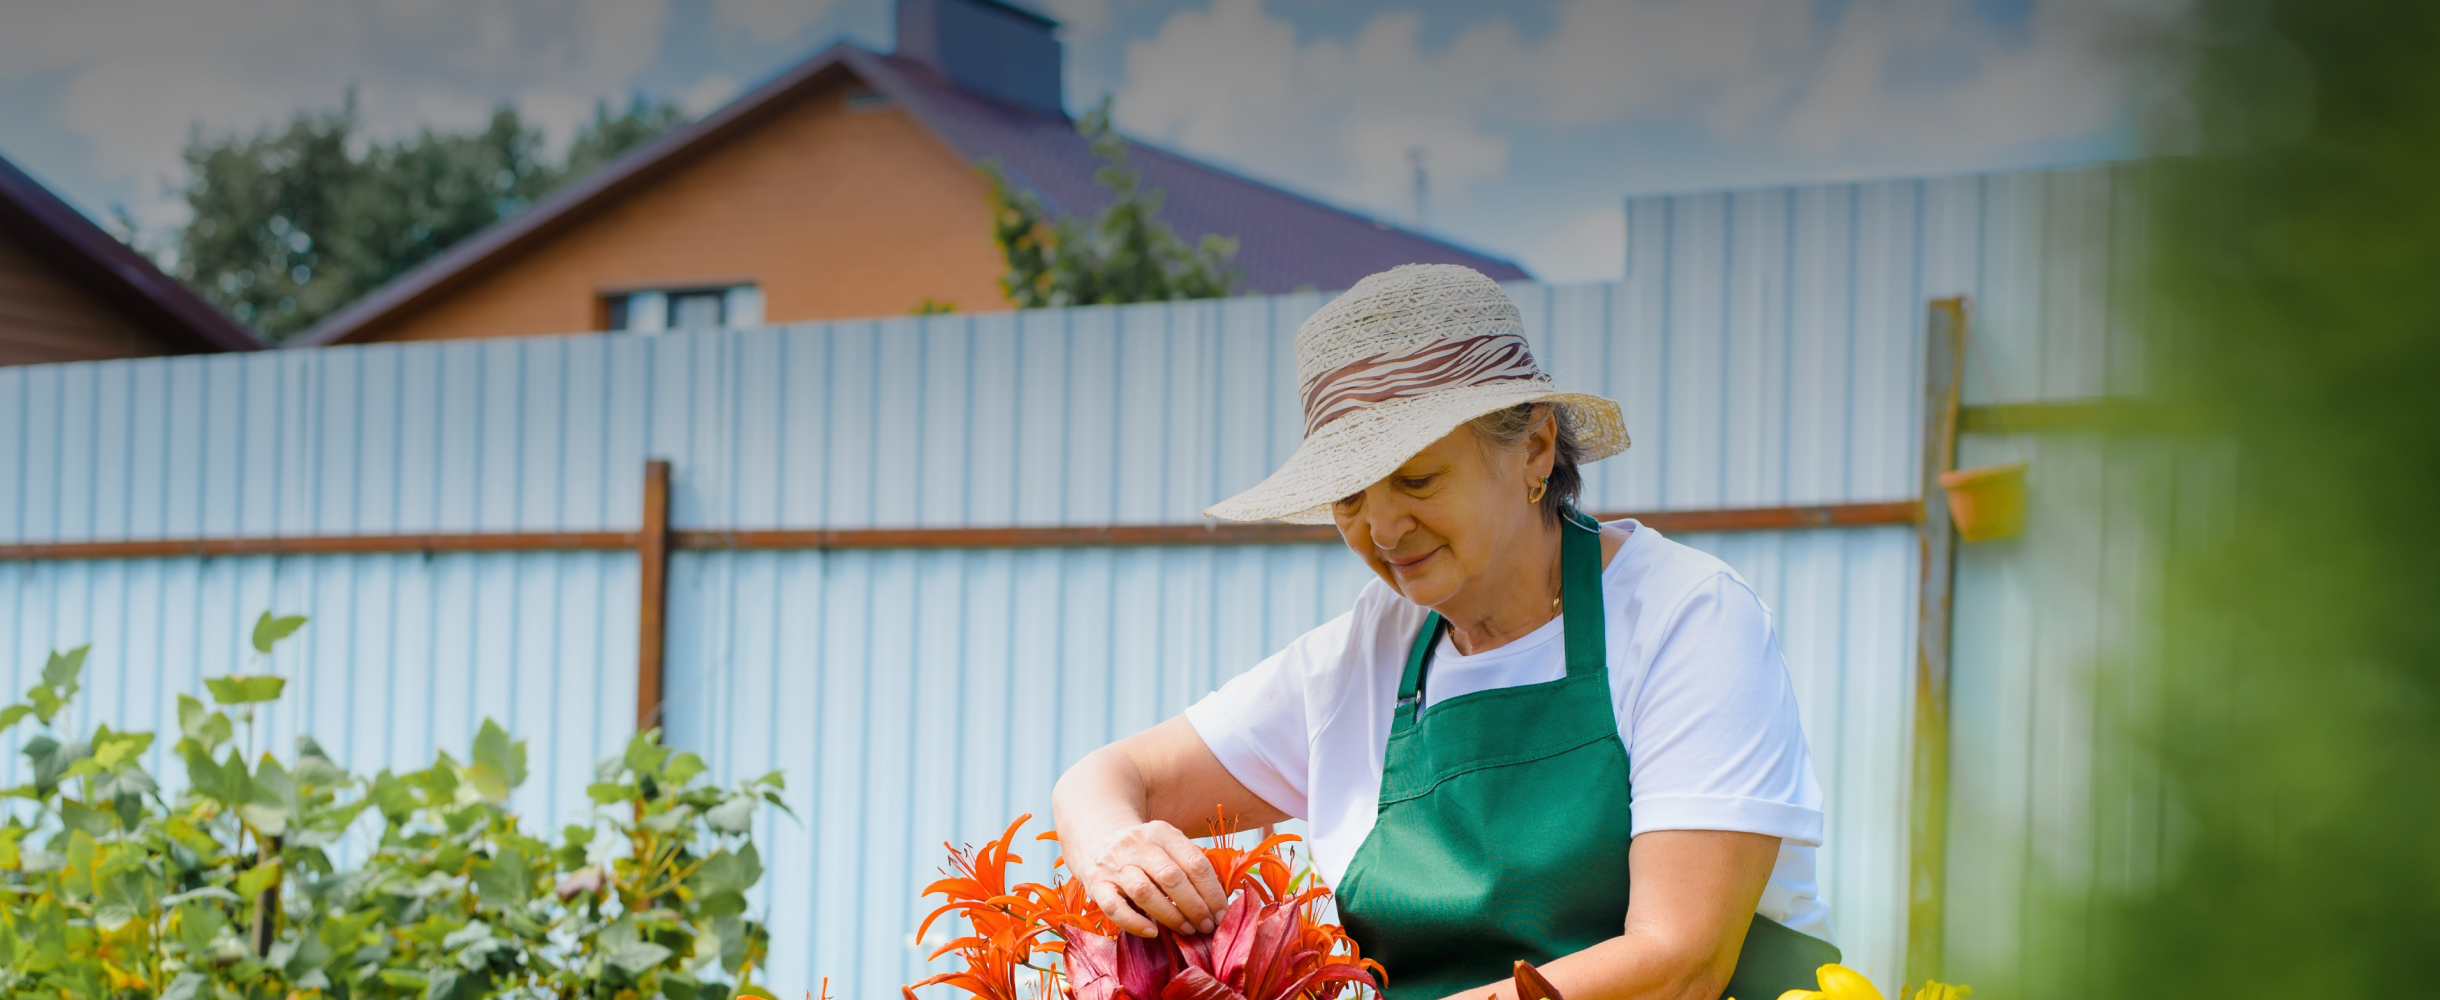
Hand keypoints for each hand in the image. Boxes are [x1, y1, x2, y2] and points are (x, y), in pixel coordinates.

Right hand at [1076, 820, 1229, 937]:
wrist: (1097, 837)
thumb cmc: (1143, 851)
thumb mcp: (1166, 845)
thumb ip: (1188, 867)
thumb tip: (1218, 905)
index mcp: (1162, 832)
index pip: (1194, 863)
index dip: (1212, 892)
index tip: (1221, 914)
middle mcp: (1136, 845)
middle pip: (1172, 878)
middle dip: (1195, 907)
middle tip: (1207, 926)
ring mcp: (1114, 864)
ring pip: (1145, 892)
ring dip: (1171, 916)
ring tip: (1187, 930)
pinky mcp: (1096, 884)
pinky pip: (1115, 908)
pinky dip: (1135, 923)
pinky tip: (1152, 932)